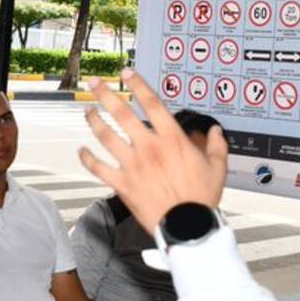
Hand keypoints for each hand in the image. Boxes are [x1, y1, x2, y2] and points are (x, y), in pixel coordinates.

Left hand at [78, 69, 227, 233]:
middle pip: (122, 114)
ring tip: (87, 111)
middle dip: (106, 94)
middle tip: (95, 83)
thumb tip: (215, 131)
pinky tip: (81, 150)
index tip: (127, 74)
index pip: (152, 104)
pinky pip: (98, 167)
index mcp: (172, 140)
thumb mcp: (217, 168)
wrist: (186, 226)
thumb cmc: (201, 198)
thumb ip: (216, 145)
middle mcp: (149, 148)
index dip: (138, 85)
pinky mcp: (121, 183)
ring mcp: (132, 165)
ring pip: (106, 136)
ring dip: (94, 121)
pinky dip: (87, 158)